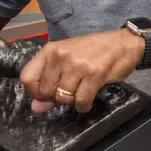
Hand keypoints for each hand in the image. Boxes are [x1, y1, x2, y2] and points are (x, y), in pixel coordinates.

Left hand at [18, 29, 142, 112]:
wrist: (123, 43)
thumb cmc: (94, 51)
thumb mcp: (68, 60)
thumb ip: (50, 81)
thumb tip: (36, 107)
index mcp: (50, 51)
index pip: (27, 78)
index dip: (35, 93)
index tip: (46, 95)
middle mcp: (60, 56)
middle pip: (45, 91)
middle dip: (56, 99)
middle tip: (69, 94)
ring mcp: (77, 64)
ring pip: (62, 97)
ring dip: (72, 102)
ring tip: (80, 93)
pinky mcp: (94, 74)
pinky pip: (81, 100)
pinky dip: (84, 106)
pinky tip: (88, 100)